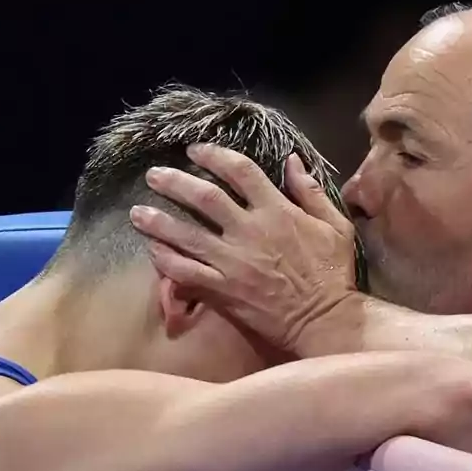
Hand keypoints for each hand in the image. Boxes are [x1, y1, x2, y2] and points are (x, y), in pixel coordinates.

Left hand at [129, 143, 358, 352]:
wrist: (324, 319)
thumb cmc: (332, 273)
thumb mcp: (334, 225)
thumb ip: (310, 191)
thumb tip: (292, 161)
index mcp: (277, 210)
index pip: (240, 171)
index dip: (214, 156)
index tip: (194, 151)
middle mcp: (250, 230)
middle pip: (204, 197)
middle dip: (174, 182)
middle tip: (153, 176)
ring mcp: (233, 261)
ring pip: (186, 234)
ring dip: (158, 221)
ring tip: (137, 212)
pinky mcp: (223, 290)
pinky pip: (186, 273)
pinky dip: (166, 261)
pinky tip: (152, 251)